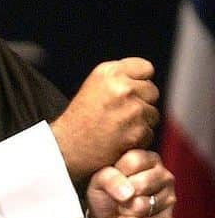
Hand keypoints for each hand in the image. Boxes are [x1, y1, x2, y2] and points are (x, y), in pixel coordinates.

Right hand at [50, 57, 159, 182]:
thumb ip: (120, 78)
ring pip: (153, 114)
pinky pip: (149, 133)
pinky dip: (137, 140)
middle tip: (118, 115)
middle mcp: (122, 88)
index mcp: (109, 72)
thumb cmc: (78, 120)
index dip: (138, 82)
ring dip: (140, 123)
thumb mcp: (93, 86)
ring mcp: (131, 110)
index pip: (146, 68)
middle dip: (140, 103)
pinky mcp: (137, 131)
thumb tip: (146, 80)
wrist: (65, 149)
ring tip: (117, 128)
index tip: (125, 94)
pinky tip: (119, 141)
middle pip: (152, 91)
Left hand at [85, 149, 175, 217]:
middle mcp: (163, 176)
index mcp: (148, 160)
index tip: (113, 181)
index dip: (117, 174)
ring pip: (141, 206)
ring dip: (124, 213)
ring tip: (124, 210)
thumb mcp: (98, 182)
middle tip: (119, 199)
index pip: (134, 161)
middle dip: (121, 196)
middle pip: (142, 183)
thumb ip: (108, 178)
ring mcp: (169, 199)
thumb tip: (128, 192)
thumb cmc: (106, 197)